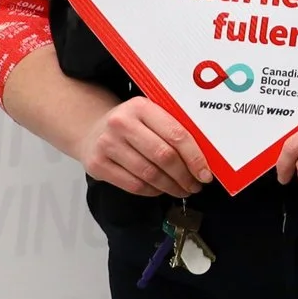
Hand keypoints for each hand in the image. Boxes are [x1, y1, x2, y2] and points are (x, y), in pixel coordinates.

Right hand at [77, 97, 208, 196]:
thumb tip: (205, 158)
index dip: (195, 157)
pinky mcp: (97, 164)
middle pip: (164, 156)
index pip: (177, 134)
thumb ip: (174, 129)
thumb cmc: (132, 125)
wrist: (91, 130)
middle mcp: (121, 123)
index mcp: (141, 107)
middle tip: (196, 185)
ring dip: (171, 186)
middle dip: (185, 176)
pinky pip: (133, 185)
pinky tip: (160, 189)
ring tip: (182, 190)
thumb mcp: (151, 116)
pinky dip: (152, 191)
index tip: (205, 173)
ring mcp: (107, 144)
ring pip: (149, 174)